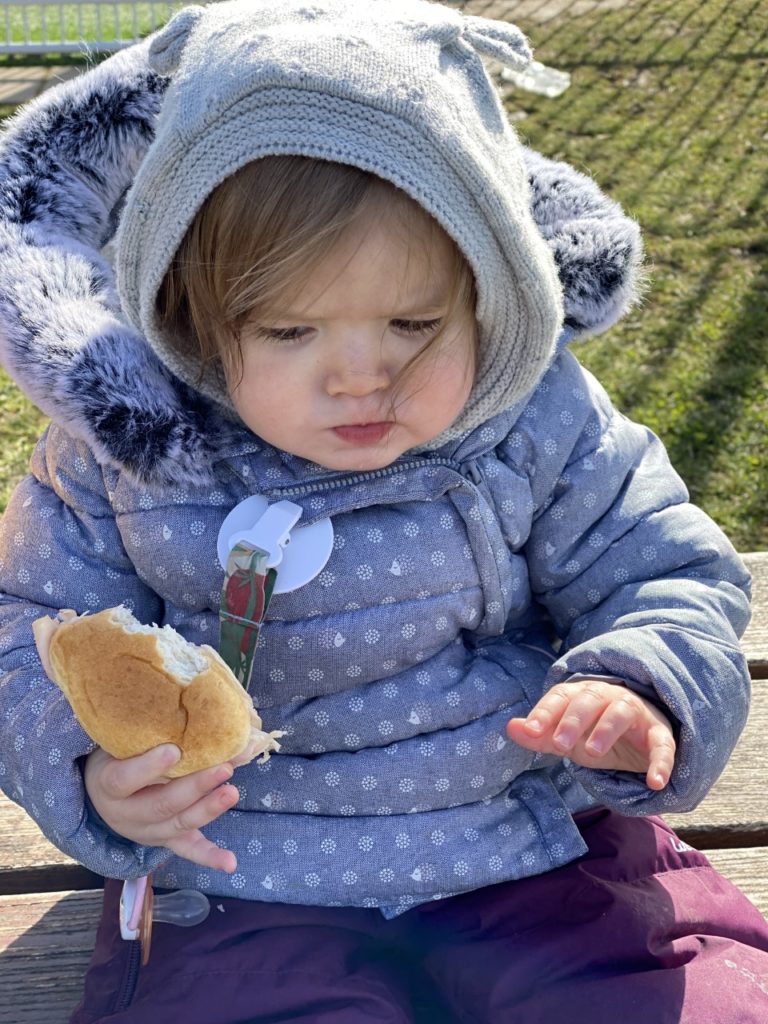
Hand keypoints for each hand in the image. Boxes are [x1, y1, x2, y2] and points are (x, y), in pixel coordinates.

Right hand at [84, 745, 239, 872]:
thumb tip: (197, 712)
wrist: (100, 794)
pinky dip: (210, 857)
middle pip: (161, 804)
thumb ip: (150, 732)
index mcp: (108, 784)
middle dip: (195, 787)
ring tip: (232, 792)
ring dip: (208, 809)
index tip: (173, 750)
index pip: (124, 779)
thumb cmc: (118, 754)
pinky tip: (230, 864)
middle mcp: (125, 814)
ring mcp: (147, 831)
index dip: (148, 767)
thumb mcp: (120, 742)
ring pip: (179, 825)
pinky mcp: (164, 841)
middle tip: (224, 768)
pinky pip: (188, 850)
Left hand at [506, 678, 675, 789]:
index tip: (532, 731)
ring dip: (607, 730)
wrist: (641, 733)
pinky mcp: (659, 733)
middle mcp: (608, 697)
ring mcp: (635, 713)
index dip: (546, 712)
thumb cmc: (595, 732)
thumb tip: (510, 727)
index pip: (561, 697)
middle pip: (589, 701)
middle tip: (560, 744)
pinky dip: (661, 762)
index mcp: (581, 694)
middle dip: (573, 720)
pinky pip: (662, 745)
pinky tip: (655, 783)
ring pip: (621, 712)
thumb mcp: (566, 737)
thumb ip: (540, 735)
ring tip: (593, 753)